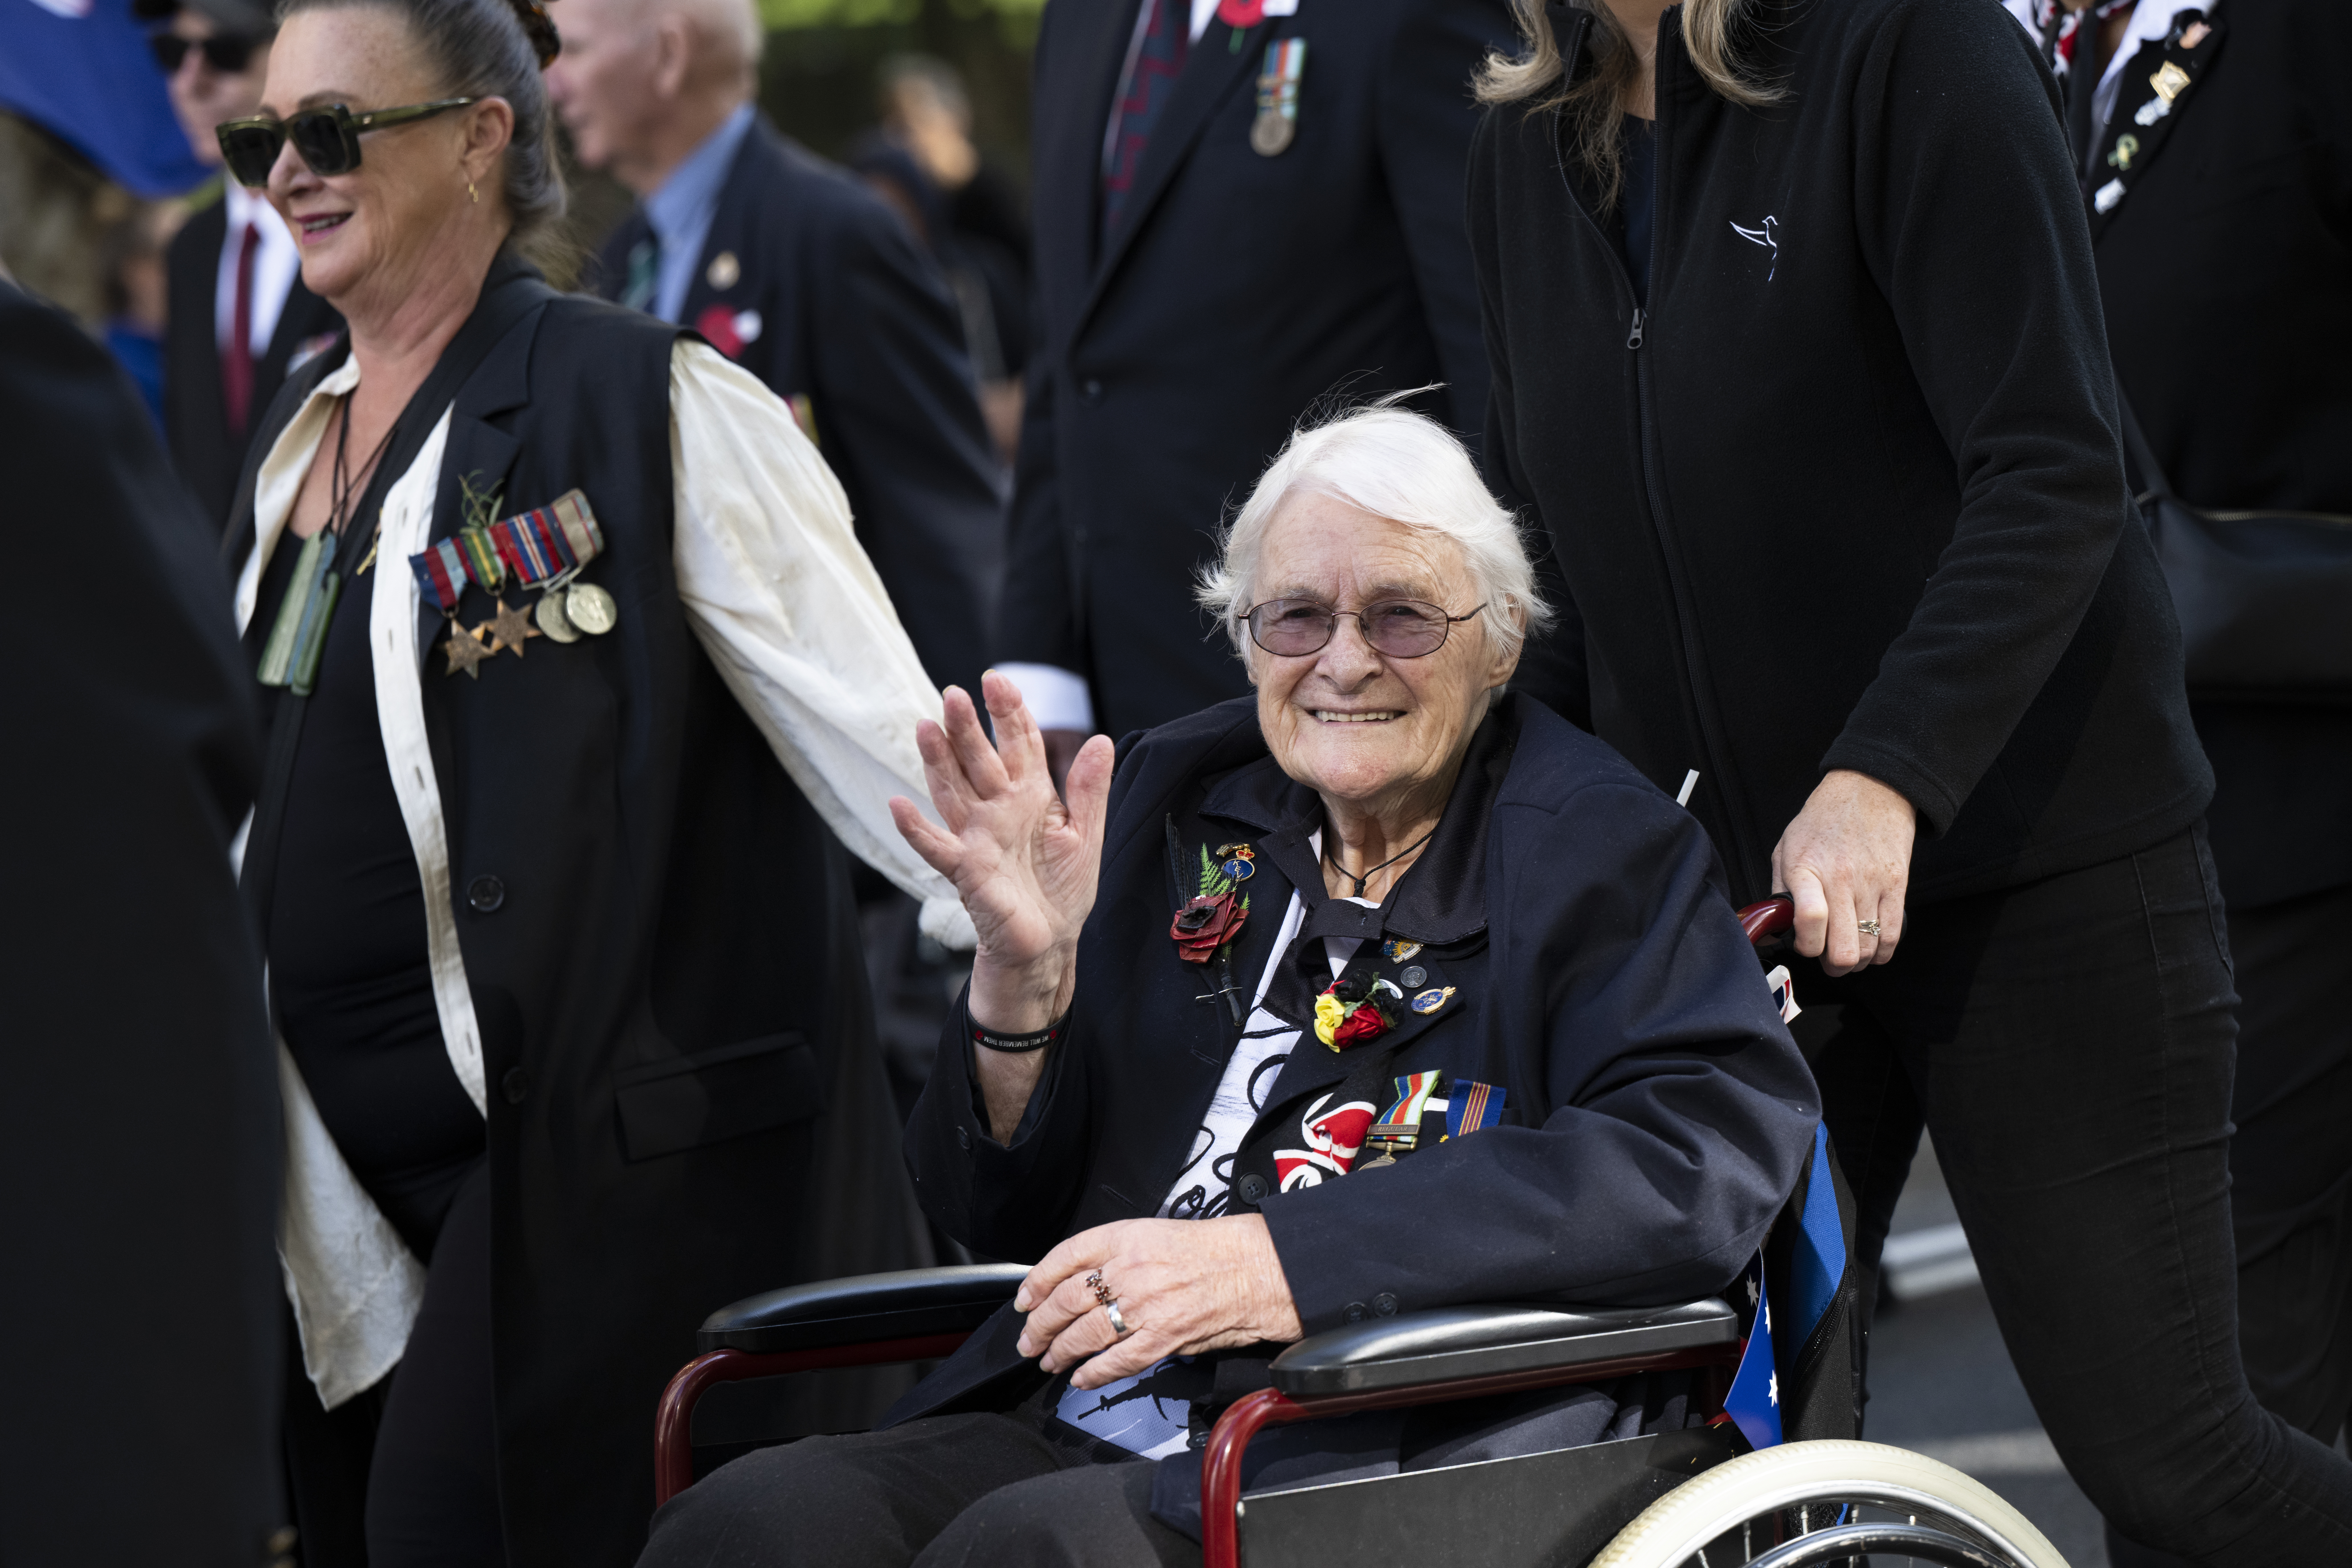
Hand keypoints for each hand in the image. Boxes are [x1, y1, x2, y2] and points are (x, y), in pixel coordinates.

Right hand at [890, 671, 1113, 1032]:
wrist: (1050, 942)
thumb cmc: (1062, 889)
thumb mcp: (1087, 835)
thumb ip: (1090, 789)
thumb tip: (1102, 740)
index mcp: (1030, 795)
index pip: (1017, 744)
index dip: (1008, 713)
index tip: (997, 681)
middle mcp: (998, 809)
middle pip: (979, 759)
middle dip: (967, 727)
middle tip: (954, 693)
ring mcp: (978, 836)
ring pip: (952, 791)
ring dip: (937, 762)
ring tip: (925, 727)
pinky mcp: (966, 869)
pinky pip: (936, 846)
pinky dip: (916, 828)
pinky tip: (898, 805)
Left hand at [1013, 1217, 1304, 1389]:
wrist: (1253, 1269)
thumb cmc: (1210, 1251)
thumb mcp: (1154, 1236)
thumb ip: (1115, 1257)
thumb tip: (1079, 1285)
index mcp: (1126, 1238)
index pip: (1065, 1256)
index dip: (1037, 1281)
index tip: (1025, 1299)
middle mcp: (1129, 1269)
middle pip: (1066, 1300)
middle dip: (1040, 1325)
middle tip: (1028, 1339)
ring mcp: (1145, 1306)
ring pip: (1084, 1333)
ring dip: (1059, 1351)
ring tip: (1049, 1360)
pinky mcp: (1163, 1337)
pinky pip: (1117, 1360)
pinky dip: (1094, 1373)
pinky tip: (1081, 1378)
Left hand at [1770, 769, 1915, 975]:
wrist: (1870, 790)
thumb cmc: (1823, 820)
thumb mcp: (1787, 847)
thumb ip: (1781, 888)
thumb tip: (1775, 925)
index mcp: (1806, 869)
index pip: (1809, 920)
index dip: (1806, 946)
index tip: (1804, 946)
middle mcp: (1840, 879)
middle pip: (1842, 948)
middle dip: (1832, 966)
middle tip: (1827, 960)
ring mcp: (1872, 884)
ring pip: (1868, 948)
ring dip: (1856, 961)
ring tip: (1848, 953)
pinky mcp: (1898, 885)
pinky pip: (1893, 936)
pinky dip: (1881, 952)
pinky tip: (1871, 948)